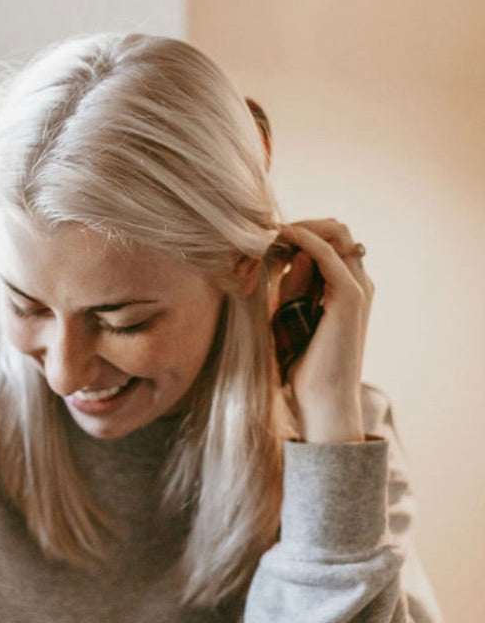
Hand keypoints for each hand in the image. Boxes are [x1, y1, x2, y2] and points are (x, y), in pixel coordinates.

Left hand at [273, 219, 372, 442]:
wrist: (321, 398)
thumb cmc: (302, 363)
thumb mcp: (290, 315)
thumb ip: (292, 286)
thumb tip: (286, 256)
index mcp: (345, 287)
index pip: (329, 240)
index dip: (300, 231)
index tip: (266, 236)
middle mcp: (357, 282)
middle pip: (336, 230)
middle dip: (301, 224)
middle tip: (266, 231)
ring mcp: (357, 288)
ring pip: (336, 234)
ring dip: (301, 228)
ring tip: (269, 234)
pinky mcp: (351, 298)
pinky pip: (329, 255)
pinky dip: (306, 240)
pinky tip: (283, 237)